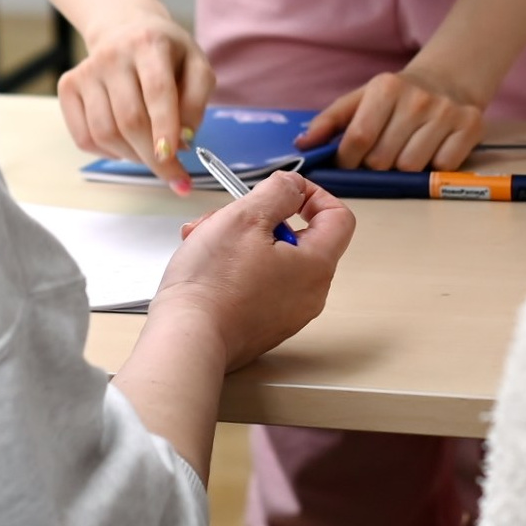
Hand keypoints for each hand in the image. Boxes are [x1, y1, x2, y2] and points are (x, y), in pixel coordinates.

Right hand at [58, 11, 213, 190]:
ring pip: (105, 133)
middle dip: (153, 156)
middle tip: (174, 175)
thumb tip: (183, 140)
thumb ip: (197, 101)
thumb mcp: (196, 65)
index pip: (157, 91)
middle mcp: (113, 54)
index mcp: (149, 43)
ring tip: (150, 153)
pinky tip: (125, 145)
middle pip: (130, 119)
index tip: (173, 159)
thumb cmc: (167, 55)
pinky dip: (108, 153)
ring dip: (132, 156)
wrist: (125, 29)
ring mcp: (86, 71)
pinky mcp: (68, 86)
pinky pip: (84, 137)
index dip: (165, 128)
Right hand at [153, 172, 353, 370]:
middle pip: (298, 237)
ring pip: (273, 259)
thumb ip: (277, 192)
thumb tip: (291, 186)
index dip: (312, 195)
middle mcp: (310, 294)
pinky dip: (237, 268)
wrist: (187, 339)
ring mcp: (287, 314)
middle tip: (226, 217)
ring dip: (241, 241)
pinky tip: (205, 266)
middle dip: (259, 218)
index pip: (338, 217)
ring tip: (204, 240)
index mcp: (316, 265)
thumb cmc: (214, 283)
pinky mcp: (264, 326)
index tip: (282, 191)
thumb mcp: (245, 216)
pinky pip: (260, 284)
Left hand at [304, 64, 485, 170]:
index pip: (358, 138)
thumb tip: (303, 146)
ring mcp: (446, 112)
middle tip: (379, 156)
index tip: (347, 164)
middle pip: (383, 159)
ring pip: (411, 167)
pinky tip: (430, 150)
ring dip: (402, 168)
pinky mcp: (470, 126)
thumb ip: (329, 121)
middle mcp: (418, 98)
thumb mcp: (361, 99)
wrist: (448, 80)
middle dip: (374, 165)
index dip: (347, 160)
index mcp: (385, 87)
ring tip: (403, 152)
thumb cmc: (396, 97)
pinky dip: (433, 167)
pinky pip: (442, 167)